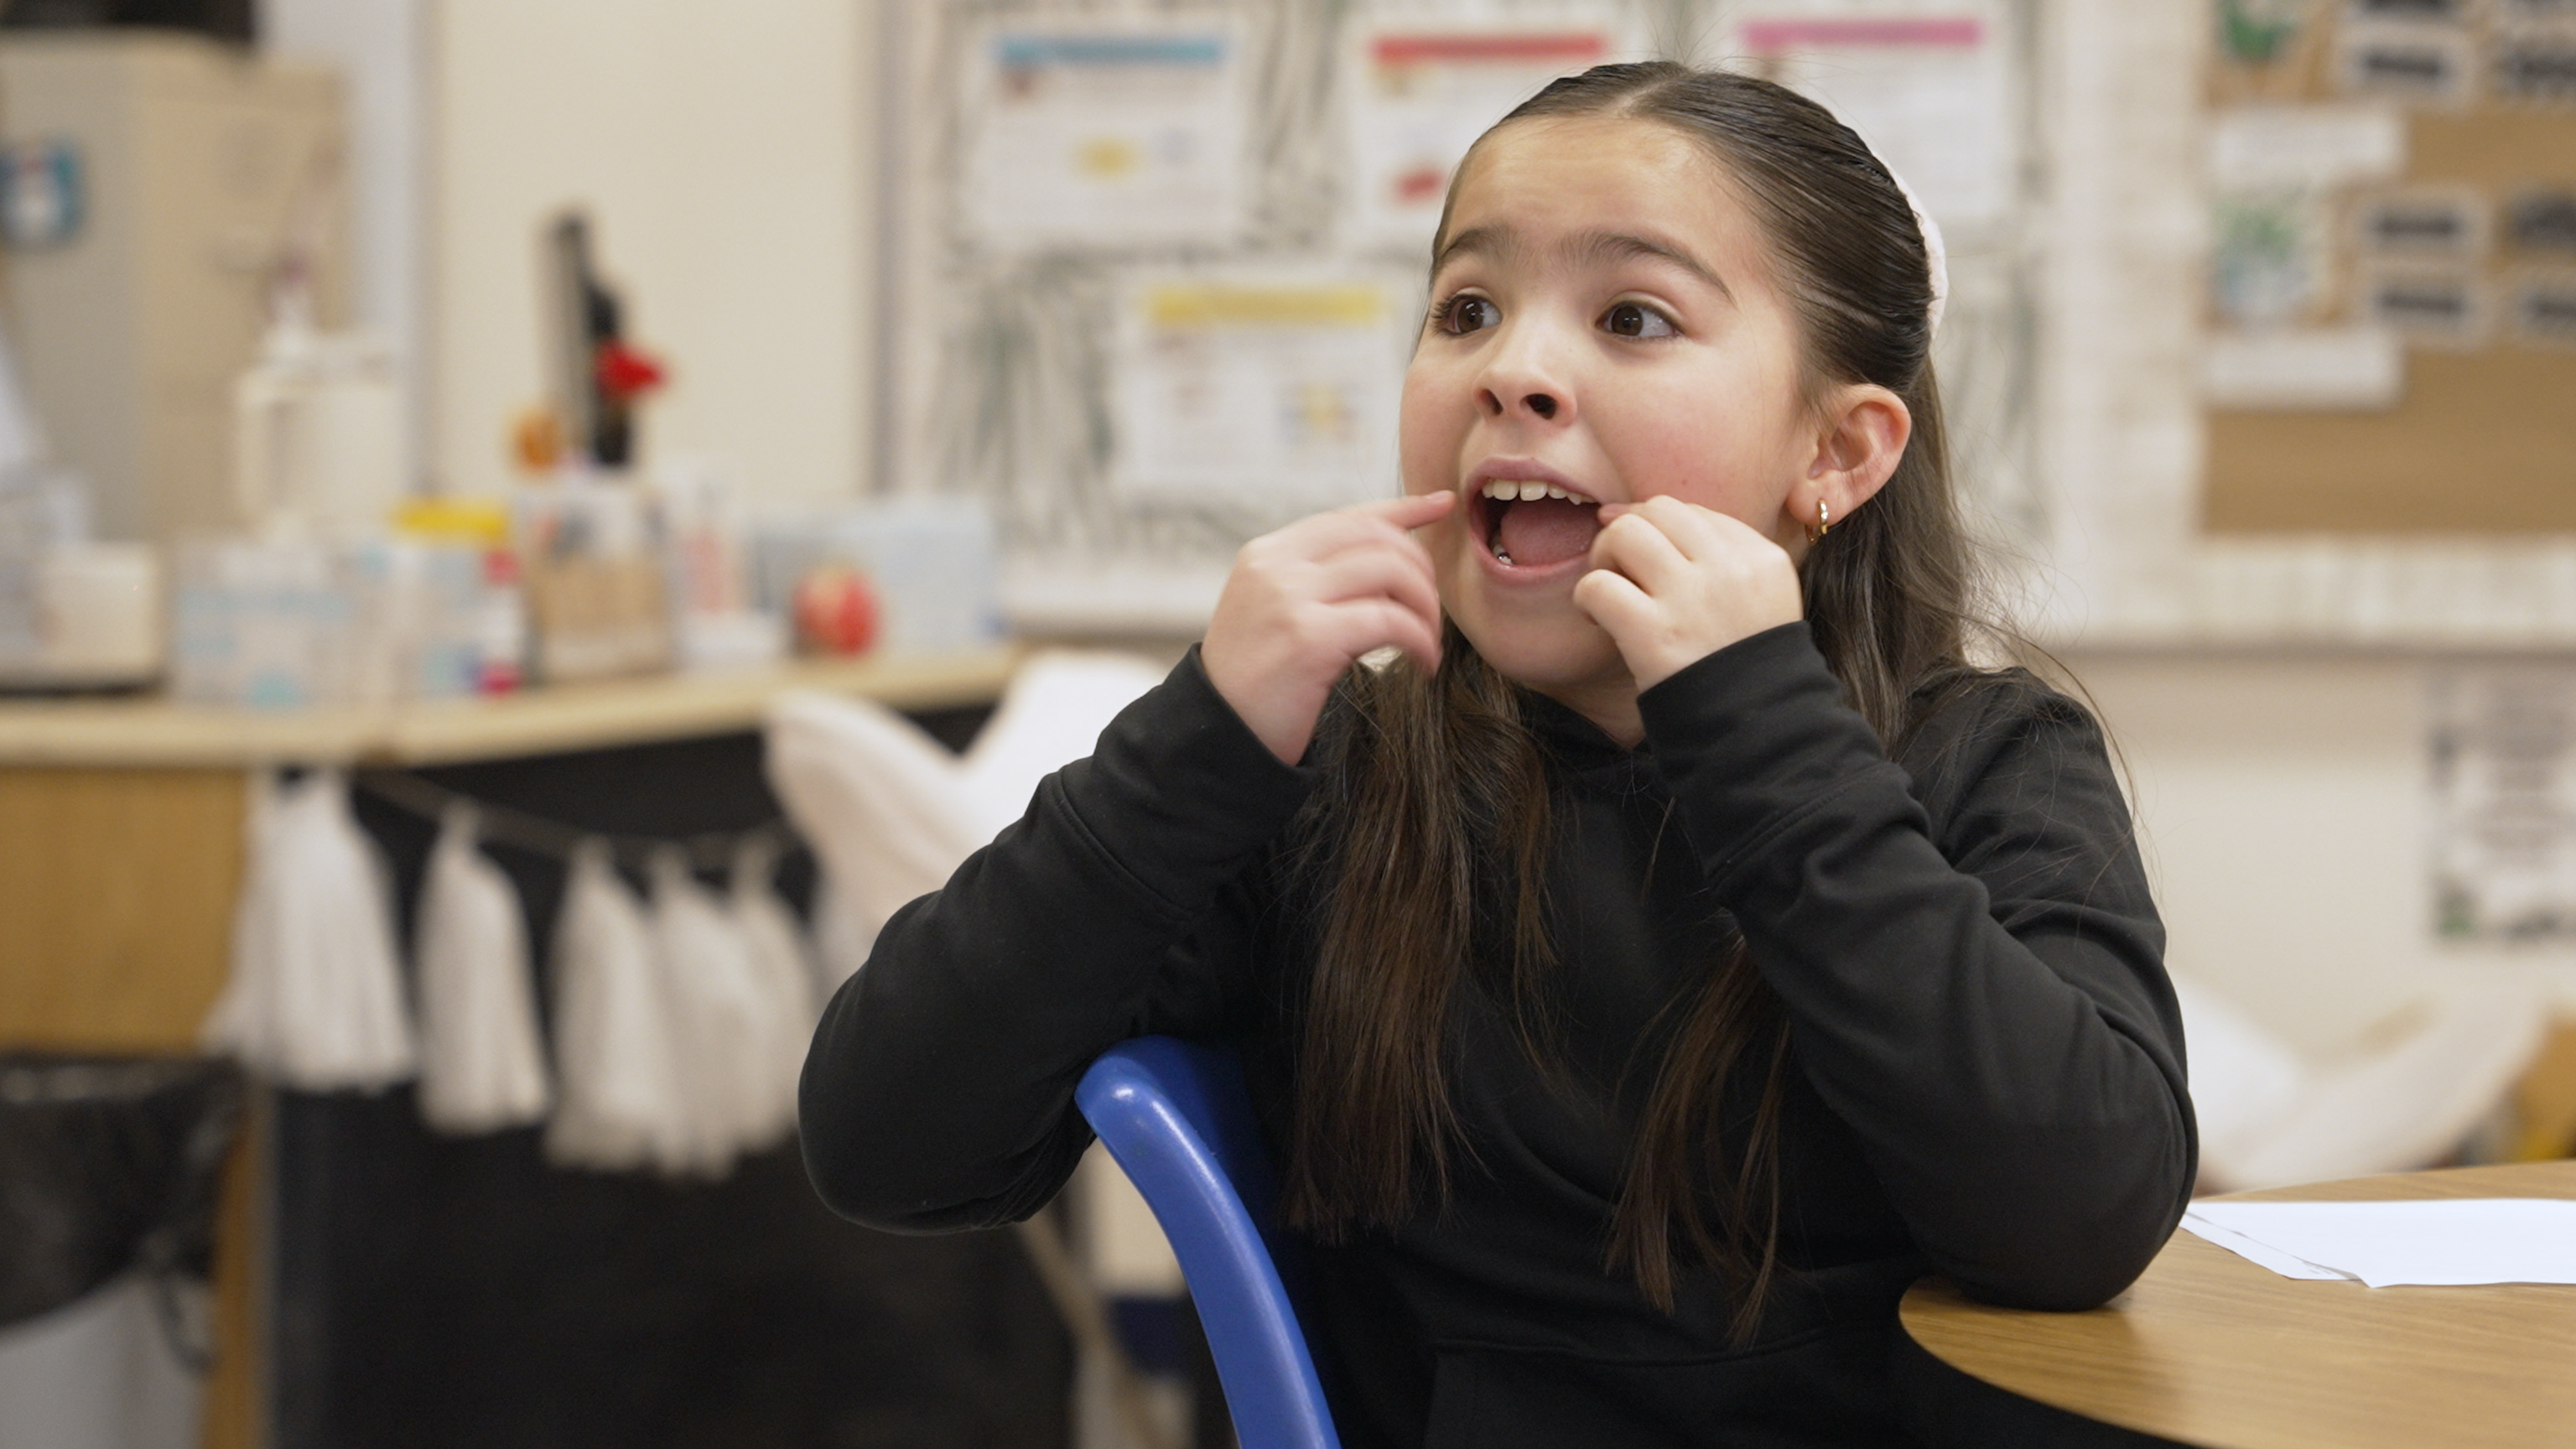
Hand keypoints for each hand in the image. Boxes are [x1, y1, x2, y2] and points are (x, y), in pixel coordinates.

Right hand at [1203, 493, 1453, 763]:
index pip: (1348, 517)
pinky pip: (1391, 621)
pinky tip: (1423, 663)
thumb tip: (1392, 566)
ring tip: (1428, 642)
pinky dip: (1421, 640)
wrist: (1216, 737)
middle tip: (1431, 613)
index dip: (1402, 508)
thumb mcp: (1276, 615)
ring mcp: (1289, 598)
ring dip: (1426, 607)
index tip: (1441, 505)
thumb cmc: (1256, 685)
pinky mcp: (1309, 637)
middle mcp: (1275, 566)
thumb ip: (1319, 584)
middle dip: (1422, 571)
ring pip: (1391, 572)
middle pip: (1377, 538)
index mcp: (1267, 554)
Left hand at [1571, 496, 1803, 691]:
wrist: (1755, 735)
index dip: (1658, 528)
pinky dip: (1586, 599)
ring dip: (1604, 557)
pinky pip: (1597, 584)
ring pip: (1624, 533)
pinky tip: (1598, 620)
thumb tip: (1627, 512)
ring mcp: (1692, 599)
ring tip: (1611, 593)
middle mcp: (1731, 569)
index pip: (1695, 512)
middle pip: (1658, 510)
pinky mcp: (1655, 633)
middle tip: (1624, 574)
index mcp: (1763, 559)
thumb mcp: (1762, 604)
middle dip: (1630, 534)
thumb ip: (1719, 560)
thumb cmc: (1744, 671)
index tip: (1643, 558)